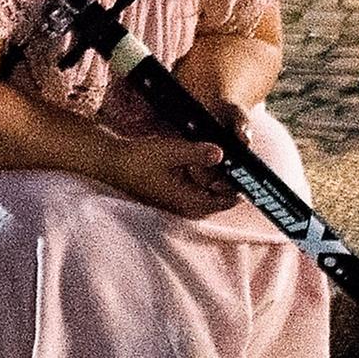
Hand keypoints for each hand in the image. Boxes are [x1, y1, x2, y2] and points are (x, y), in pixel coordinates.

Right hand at [106, 130, 237, 219]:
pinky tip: (201, 159)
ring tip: (220, 157)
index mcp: (187, 202)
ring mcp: (177, 201)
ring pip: (207, 193)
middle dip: (227, 181)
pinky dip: (203, 177)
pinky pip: (196, 188)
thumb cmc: (138, 159)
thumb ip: (198, 153)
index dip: (237, 188)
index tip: (245, 170)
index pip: (224, 202)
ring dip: (215, 178)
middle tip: (233, 160)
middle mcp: (184, 206)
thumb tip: (220, 152)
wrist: (113, 162)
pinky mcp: (172, 193)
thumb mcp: (171, 151)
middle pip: (217, 199)